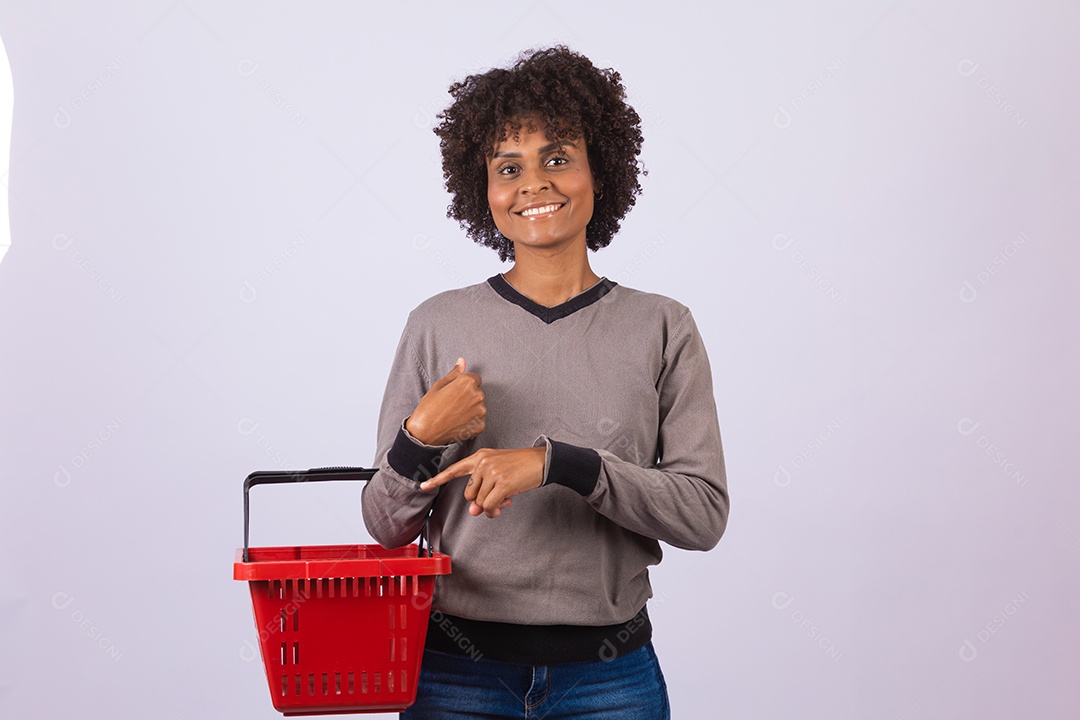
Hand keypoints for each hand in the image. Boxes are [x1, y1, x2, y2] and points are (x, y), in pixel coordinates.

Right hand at [406, 357, 485, 445]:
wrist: (425, 432)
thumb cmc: (429, 407)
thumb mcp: (439, 386)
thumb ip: (454, 373)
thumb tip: (462, 361)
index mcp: (468, 382)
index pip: (475, 379)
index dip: (464, 385)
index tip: (455, 393)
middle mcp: (478, 396)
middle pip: (478, 393)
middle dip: (469, 397)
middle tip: (453, 405)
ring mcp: (480, 412)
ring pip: (479, 407)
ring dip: (471, 409)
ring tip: (454, 415)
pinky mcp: (480, 426)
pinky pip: (479, 420)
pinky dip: (471, 422)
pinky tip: (458, 423)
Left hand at [420, 446, 545, 517]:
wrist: (541, 461)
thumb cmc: (520, 467)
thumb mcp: (499, 475)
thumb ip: (483, 489)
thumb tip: (474, 511)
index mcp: (479, 457)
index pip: (455, 469)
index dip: (438, 479)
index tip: (423, 486)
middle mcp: (483, 463)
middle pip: (469, 494)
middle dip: (481, 501)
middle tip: (497, 500)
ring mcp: (492, 472)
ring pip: (480, 502)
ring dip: (491, 507)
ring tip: (504, 501)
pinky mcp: (502, 483)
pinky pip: (490, 505)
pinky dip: (495, 510)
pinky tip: (504, 505)